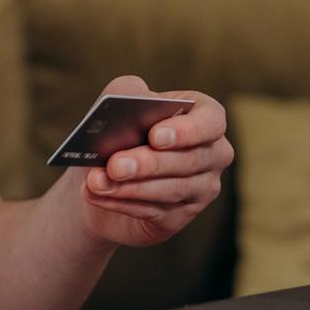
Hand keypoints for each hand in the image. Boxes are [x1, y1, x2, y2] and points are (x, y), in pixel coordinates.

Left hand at [73, 75, 231, 248]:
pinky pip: (154, 212)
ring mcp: (201, 189)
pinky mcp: (179, 217)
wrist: (103, 173)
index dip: (187, 130)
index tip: (155, 136)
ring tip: (97, 181)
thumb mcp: (121, 98)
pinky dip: (121, 202)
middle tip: (115, 164)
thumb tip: (129, 106)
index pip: (212, 121)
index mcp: (205, 117)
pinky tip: (97, 194)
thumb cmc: (121, 128)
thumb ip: (128, 93)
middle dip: (149, 163)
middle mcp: (212, 154)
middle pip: (190, 160)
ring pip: (172, 189)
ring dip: (130, 187)